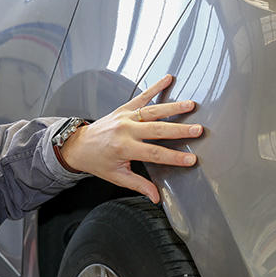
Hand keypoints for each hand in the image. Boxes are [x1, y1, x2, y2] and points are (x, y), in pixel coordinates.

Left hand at [60, 74, 202, 202]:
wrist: (78, 145)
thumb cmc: (97, 161)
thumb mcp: (117, 176)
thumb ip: (139, 185)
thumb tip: (156, 197)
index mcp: (123, 148)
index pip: (154, 154)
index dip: (174, 157)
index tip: (190, 159)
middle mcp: (124, 130)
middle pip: (156, 130)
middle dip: (179, 130)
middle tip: (197, 130)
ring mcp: (124, 117)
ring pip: (152, 111)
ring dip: (173, 108)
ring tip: (191, 105)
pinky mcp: (123, 108)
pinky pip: (141, 96)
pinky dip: (155, 87)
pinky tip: (168, 79)